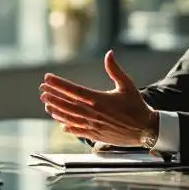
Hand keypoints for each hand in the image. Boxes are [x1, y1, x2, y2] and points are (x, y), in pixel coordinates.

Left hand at [39, 50, 157, 146]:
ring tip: (46, 104)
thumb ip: (115, 70)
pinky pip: (78, 130)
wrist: (146, 130)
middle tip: (42, 90)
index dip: (59, 84)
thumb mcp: (127, 85)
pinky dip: (67, 126)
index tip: (48, 78)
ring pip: (69, 117)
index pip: (73, 90)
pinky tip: (60, 123)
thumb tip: (109, 54)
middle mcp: (94, 113)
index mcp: (99, 100)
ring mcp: (93, 125)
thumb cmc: (137, 106)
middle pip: (67, 104)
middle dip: (53, 96)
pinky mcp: (96, 135)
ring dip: (56, 110)